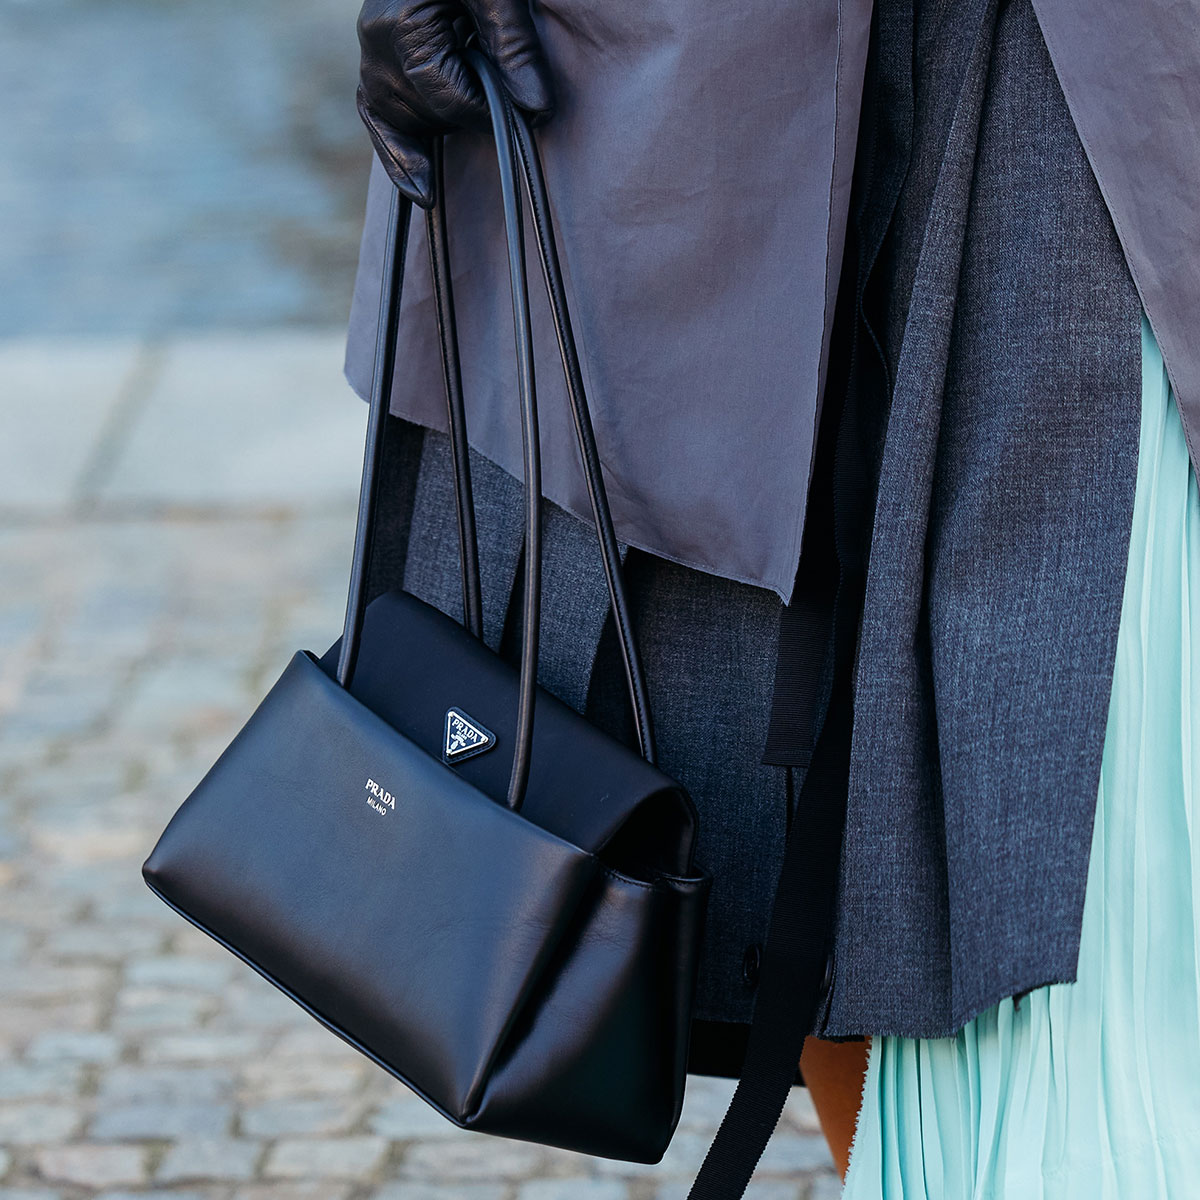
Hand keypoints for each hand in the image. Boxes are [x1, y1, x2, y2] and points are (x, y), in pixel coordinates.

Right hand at [357, 0, 554, 207]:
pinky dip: (400, 156)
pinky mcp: (375, 65)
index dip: (486, 110)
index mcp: (402, 26)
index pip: (448, 100)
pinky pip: (378, 122)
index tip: (521, 106)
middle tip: (500, 90)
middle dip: (467, 113)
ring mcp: (369, 57)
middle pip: (426, 116)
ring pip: (404, 123)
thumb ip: (514, 46)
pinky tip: (422, 193)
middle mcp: (376, 44)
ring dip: (442, 124)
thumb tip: (535, 110)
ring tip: (473, 105)